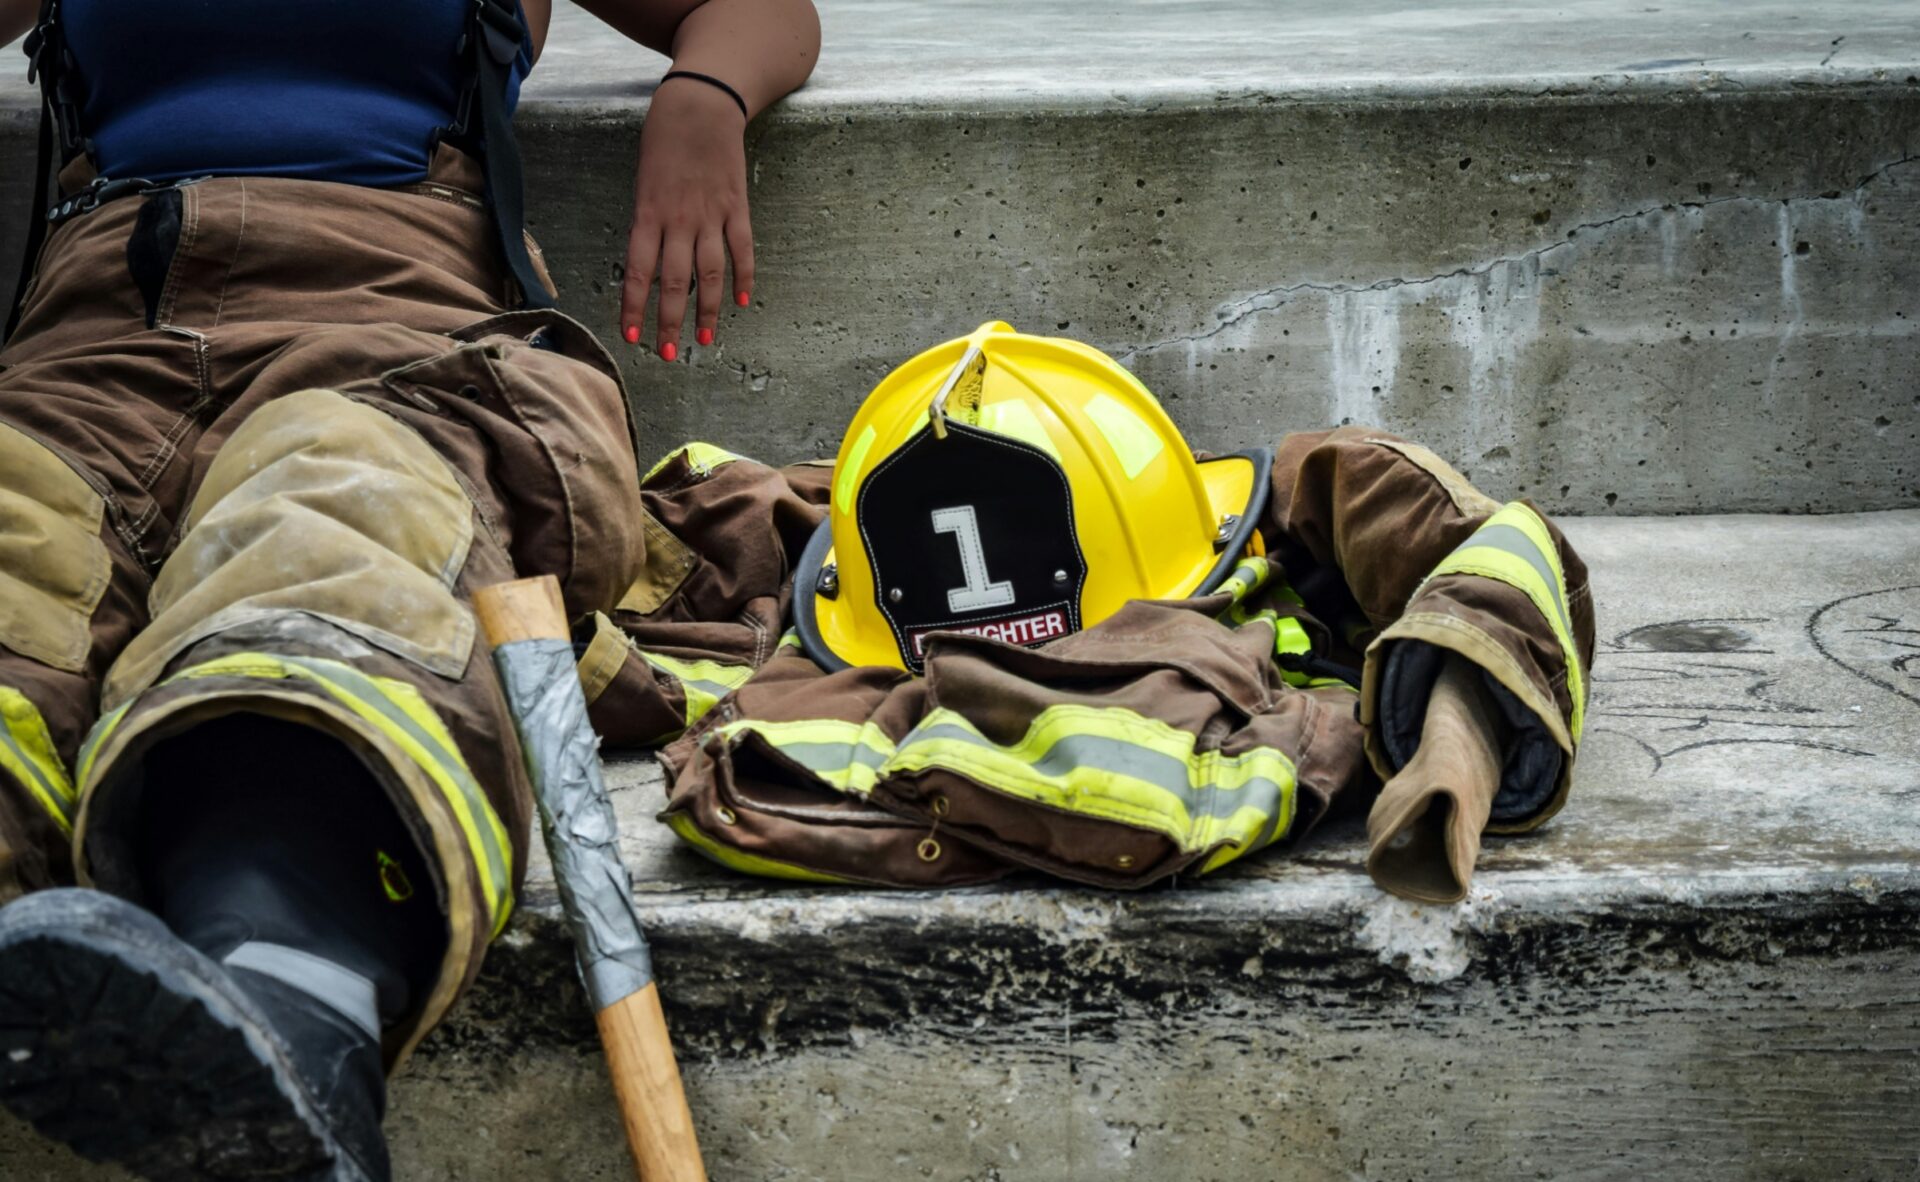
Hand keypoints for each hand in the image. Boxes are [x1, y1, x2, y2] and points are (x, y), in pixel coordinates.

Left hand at [621, 76, 752, 359]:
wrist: (701, 105)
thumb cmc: (663, 140)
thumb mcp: (643, 181)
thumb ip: (648, 222)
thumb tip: (649, 263)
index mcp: (648, 213)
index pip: (638, 271)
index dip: (634, 306)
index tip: (632, 337)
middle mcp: (679, 220)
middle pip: (675, 282)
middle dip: (670, 321)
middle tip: (668, 355)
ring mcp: (711, 215)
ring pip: (709, 273)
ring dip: (706, 311)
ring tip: (703, 340)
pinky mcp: (737, 208)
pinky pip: (742, 250)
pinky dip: (743, 277)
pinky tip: (741, 302)